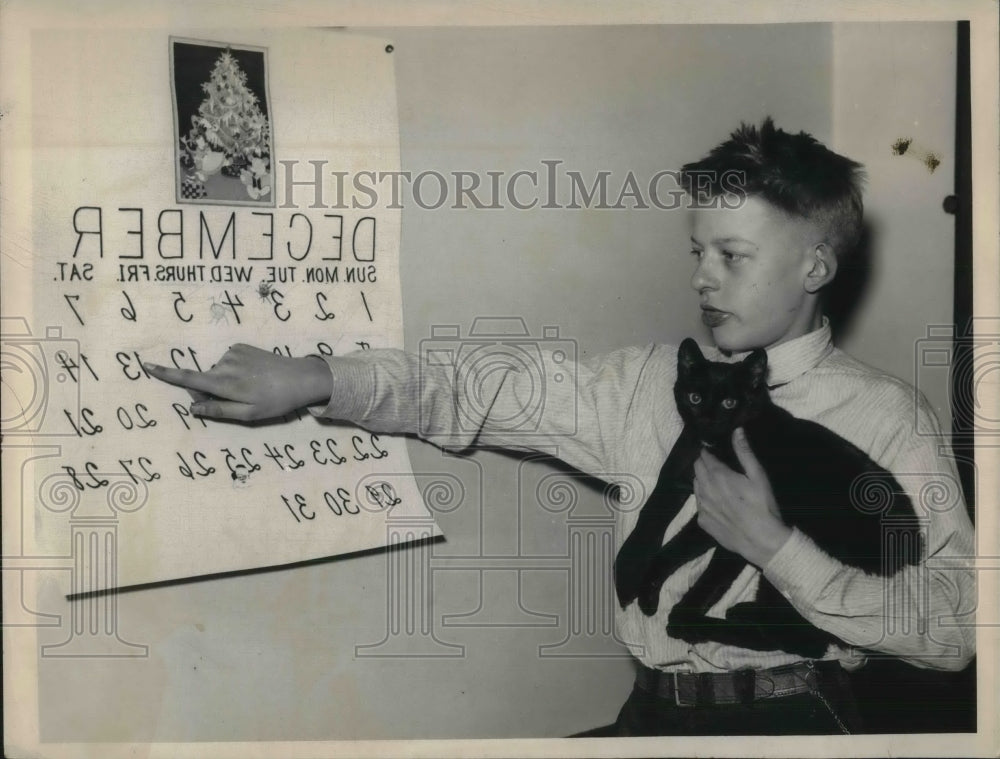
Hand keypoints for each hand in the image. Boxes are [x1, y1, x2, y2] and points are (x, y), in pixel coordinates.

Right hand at [144, 343, 332, 420]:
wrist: (301, 377)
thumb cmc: (276, 401)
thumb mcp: (248, 414)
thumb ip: (219, 411)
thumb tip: (193, 409)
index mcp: (225, 384)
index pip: (188, 379)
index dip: (166, 374)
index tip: (146, 365)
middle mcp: (225, 364)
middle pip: (202, 380)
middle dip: (208, 392)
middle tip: (236, 402)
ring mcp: (233, 353)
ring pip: (215, 372)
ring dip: (224, 382)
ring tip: (250, 388)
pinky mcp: (241, 346)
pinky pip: (227, 362)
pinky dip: (233, 371)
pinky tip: (252, 376)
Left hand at [693, 427, 791, 567]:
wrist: (761, 541)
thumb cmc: (763, 505)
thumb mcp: (758, 476)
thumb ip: (745, 452)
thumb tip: (736, 430)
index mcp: (718, 476)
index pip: (705, 457)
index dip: (708, 452)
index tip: (713, 449)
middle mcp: (705, 489)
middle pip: (697, 469)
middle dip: (703, 463)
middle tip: (713, 463)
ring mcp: (702, 506)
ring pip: (695, 486)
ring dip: (701, 479)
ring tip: (714, 480)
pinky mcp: (703, 521)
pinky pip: (698, 504)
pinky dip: (704, 498)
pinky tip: (715, 500)